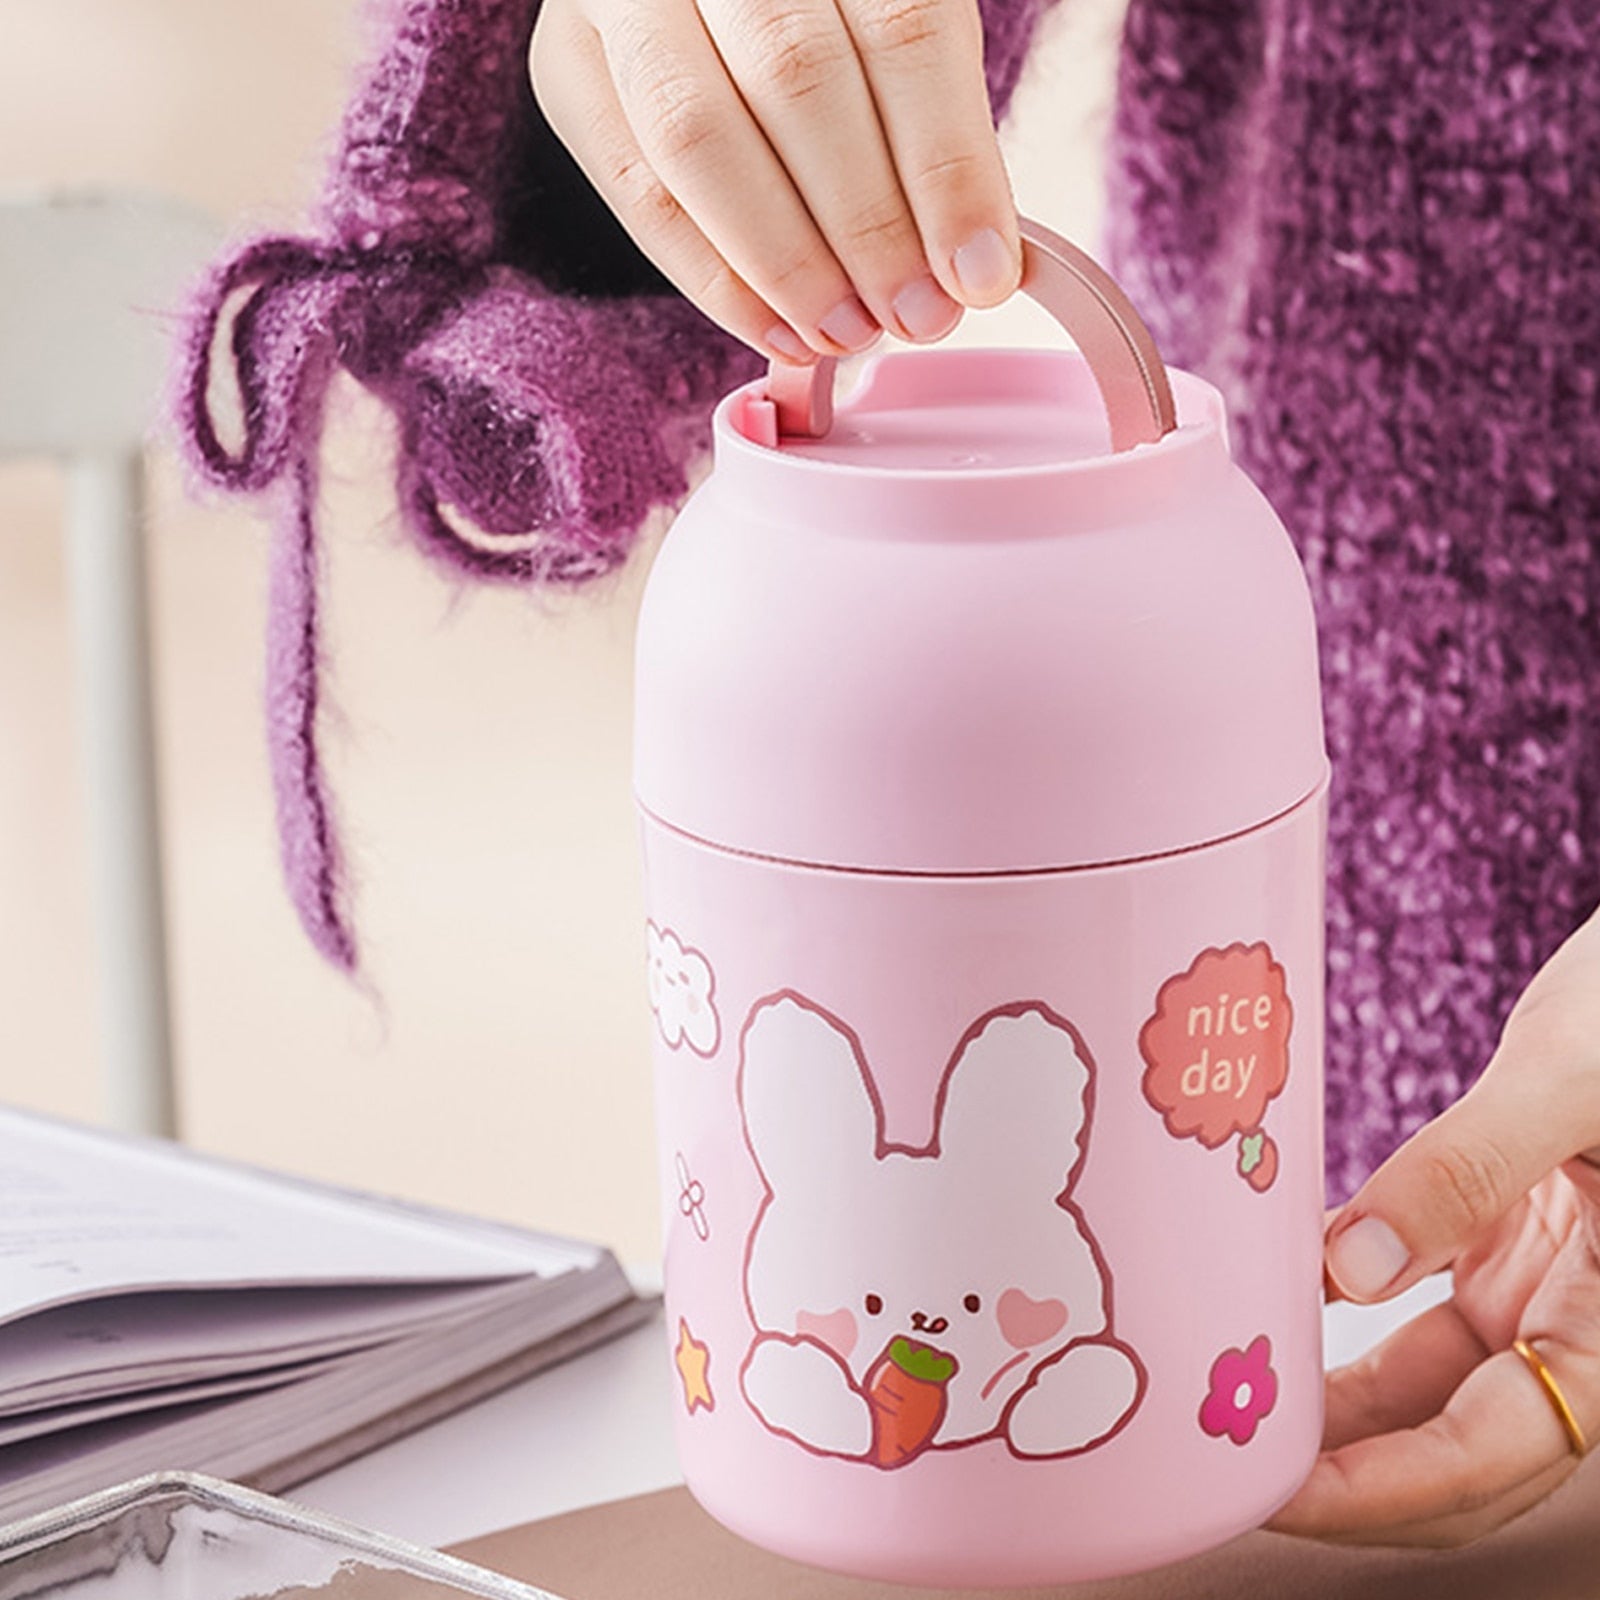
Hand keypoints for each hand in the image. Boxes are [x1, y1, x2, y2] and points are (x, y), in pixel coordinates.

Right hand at [529, 0, 1020, 361]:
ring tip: (849, 331)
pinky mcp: (568, 66)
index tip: (982, 273)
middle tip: (917, 316)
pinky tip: (778, 331)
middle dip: (868, 226)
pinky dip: (714, 280)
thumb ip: (931, 115)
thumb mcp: (888, 23)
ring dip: (788, 262)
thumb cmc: (824, 15)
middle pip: (795, 81)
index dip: (946, 164)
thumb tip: (976, 267)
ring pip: (699, 136)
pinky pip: (638, 191)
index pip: (900, 27)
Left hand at [1271, 906, 1599, 1545]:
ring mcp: (1542, 1297)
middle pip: (1454, 1457)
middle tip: (1224, 1469)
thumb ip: (1467, 1169)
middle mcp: (1580, 1332)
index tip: (1278, 1494)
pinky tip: (1274, 1324)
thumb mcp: (1568, 1083)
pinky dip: (1346, 1337)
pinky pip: (1420, 1330)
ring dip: (1334, 1419)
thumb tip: (1350, 1269)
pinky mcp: (1508, 1256)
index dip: (1380, 1488)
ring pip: (1428, 1400)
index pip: (1491, 1453)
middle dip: (1344, 1481)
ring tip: (1232, 1413)